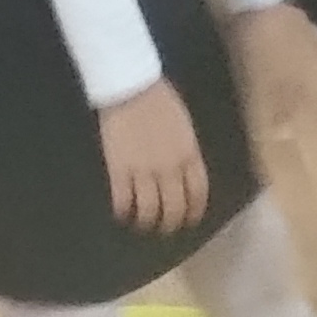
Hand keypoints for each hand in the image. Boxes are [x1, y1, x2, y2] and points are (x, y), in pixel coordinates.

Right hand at [97, 81, 211, 232]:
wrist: (132, 87)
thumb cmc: (160, 99)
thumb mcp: (184, 126)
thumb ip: (186, 151)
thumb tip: (186, 170)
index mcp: (189, 155)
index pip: (197, 193)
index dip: (194, 211)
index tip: (189, 220)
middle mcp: (170, 168)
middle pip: (174, 207)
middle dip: (171, 223)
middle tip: (165, 228)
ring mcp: (144, 171)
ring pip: (149, 210)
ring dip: (147, 222)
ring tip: (143, 224)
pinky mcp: (119, 170)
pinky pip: (123, 200)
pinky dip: (123, 211)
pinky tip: (122, 213)